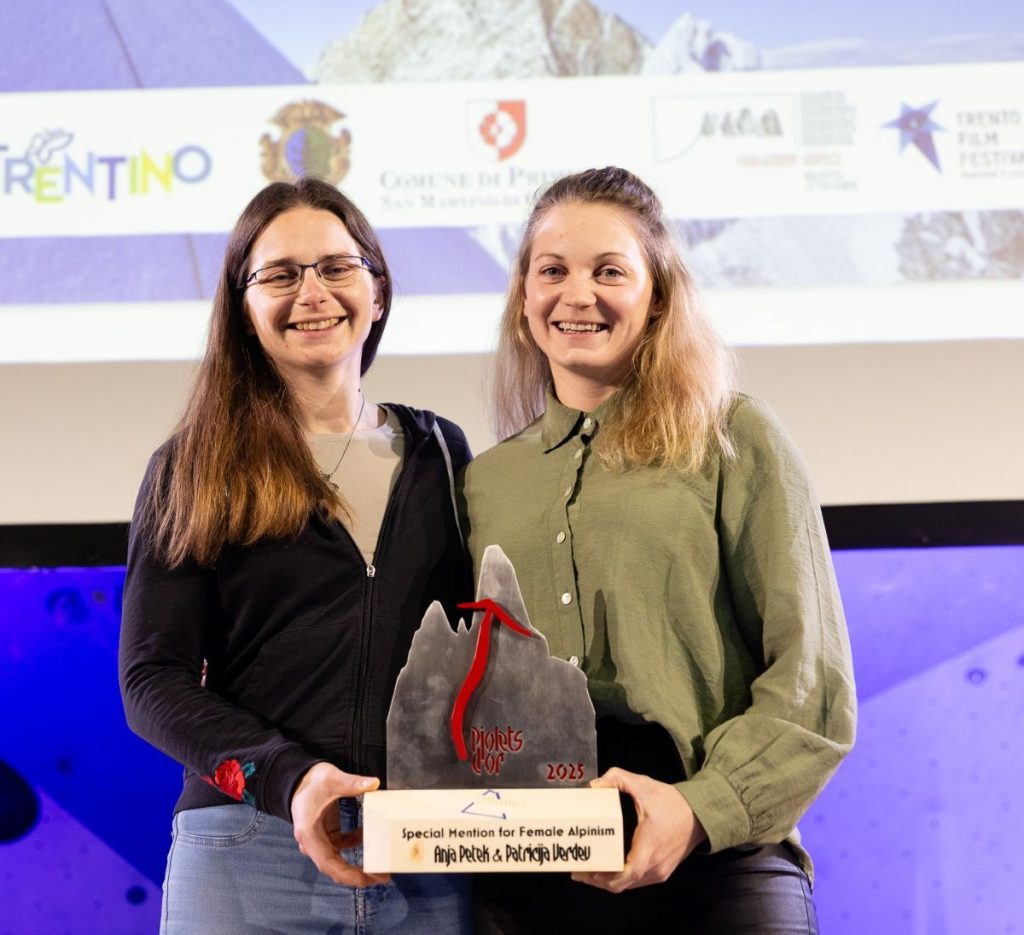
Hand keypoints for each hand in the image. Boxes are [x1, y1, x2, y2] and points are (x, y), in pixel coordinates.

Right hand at [290, 762, 389, 886]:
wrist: (298, 780)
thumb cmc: (311, 782)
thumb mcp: (331, 779)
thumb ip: (351, 783)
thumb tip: (374, 784)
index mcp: (309, 834)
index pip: (327, 863)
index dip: (347, 874)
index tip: (366, 879)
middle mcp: (312, 843)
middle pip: (334, 868)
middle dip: (358, 875)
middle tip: (382, 876)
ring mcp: (319, 842)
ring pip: (338, 862)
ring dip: (357, 866)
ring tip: (380, 866)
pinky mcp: (326, 836)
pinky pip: (341, 848)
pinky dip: (355, 844)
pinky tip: (366, 835)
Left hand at [571, 767, 705, 892]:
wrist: (698, 815)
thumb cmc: (673, 803)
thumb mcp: (643, 785)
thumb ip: (617, 778)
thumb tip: (593, 785)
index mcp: (650, 846)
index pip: (629, 873)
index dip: (607, 877)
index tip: (589, 871)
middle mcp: (656, 865)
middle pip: (623, 884)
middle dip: (598, 880)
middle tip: (578, 870)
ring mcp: (660, 871)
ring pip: (629, 885)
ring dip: (608, 881)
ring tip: (588, 870)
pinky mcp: (661, 872)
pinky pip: (637, 881)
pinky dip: (621, 878)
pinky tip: (608, 869)